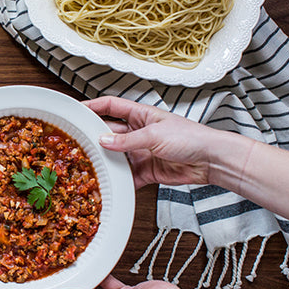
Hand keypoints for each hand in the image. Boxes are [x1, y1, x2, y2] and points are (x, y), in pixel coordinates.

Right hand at [83, 96, 216, 187]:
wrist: (211, 161)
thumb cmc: (191, 138)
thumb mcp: (154, 135)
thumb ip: (126, 140)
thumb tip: (103, 141)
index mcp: (141, 115)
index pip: (111, 107)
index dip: (93, 106)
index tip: (76, 110)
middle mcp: (139, 132)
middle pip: (110, 132)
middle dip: (94, 137)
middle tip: (77, 142)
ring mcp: (141, 151)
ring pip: (116, 155)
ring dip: (105, 160)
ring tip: (89, 164)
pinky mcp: (146, 170)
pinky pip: (127, 175)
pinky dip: (118, 179)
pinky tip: (109, 182)